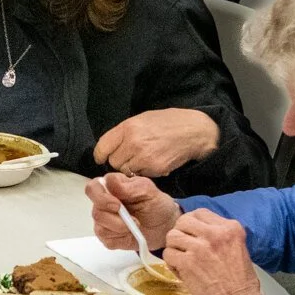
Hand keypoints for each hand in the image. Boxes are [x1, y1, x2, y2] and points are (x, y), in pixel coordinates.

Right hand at [83, 172, 180, 251]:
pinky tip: (131, 234)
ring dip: (121, 228)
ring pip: (100, 228)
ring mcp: (104, 221)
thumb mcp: (148, 190)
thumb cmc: (156, 205)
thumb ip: (129, 186)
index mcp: (110, 188)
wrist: (165, 225)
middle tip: (133, 219)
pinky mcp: (108, 237)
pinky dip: (122, 238)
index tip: (117, 205)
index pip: (92, 189)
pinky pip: (107, 240)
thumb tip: (110, 181)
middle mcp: (103, 204)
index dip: (101, 197)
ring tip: (136, 225)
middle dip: (115, 218)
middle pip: (95, 211)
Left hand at [94, 108, 218, 176]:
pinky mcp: (155, 169)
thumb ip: (124, 133)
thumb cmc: (167, 123)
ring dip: (131, 168)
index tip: (102, 158)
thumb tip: (110, 147)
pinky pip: (141, 175)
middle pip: (113, 162)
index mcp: (127, 128)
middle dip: (120, 161)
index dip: (101, 155)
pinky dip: (144, 172)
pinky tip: (153, 162)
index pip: (102, 147)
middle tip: (131, 156)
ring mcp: (144, 157)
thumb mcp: (142, 119)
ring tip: (144, 159)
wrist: (194, 131)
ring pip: (126, 171)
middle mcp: (133, 142)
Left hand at [163, 209, 264, 294]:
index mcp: (230, 229)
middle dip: (181, 234)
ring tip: (183, 260)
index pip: (200, 213)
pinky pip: (168, 254)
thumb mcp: (238, 248)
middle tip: (184, 247)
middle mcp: (215, 234)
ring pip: (172, 236)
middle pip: (183, 221)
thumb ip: (219, 235)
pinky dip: (172, 263)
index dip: (192, 224)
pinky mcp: (188, 262)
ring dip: (174, 248)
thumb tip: (198, 230)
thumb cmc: (240, 283)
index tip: (191, 233)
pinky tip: (182, 271)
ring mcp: (200, 247)